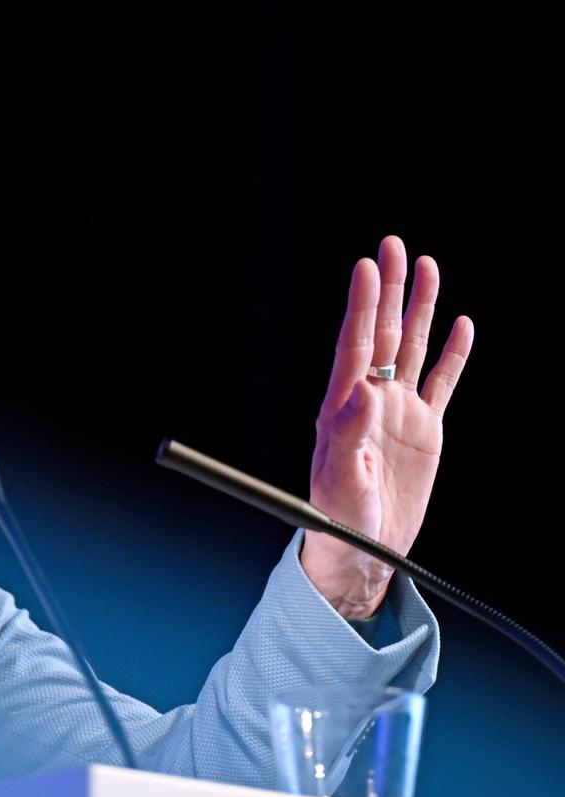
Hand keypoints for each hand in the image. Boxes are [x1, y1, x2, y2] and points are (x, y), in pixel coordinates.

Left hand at [300, 236, 472, 617]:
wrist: (361, 552)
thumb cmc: (337, 521)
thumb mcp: (339, 481)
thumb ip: (349, 435)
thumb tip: (363, 392)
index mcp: (342, 408)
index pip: (353, 346)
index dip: (360, 306)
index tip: (365, 267)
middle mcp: (370, 401)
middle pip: (381, 334)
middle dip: (388, 289)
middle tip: (391, 245)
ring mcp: (399, 412)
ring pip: (411, 349)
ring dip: (418, 309)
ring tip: (426, 267)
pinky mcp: (424, 430)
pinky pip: (442, 383)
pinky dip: (452, 354)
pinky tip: (459, 325)